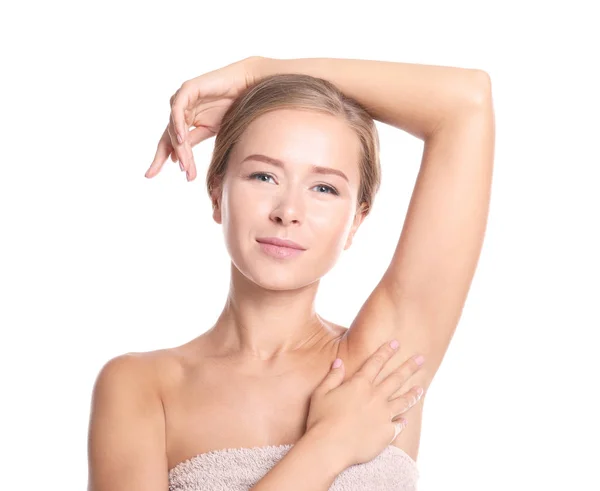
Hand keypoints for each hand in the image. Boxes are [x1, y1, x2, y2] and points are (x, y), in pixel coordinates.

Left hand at [145, 56, 262, 180]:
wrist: (246, 87)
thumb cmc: (232, 107)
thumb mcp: (209, 130)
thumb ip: (193, 141)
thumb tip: (178, 160)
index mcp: (184, 121)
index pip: (169, 142)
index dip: (161, 158)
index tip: (151, 175)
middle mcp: (180, 110)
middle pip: (166, 136)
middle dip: (164, 156)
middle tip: (162, 173)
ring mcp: (182, 99)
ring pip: (173, 127)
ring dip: (180, 147)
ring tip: (185, 164)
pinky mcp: (188, 89)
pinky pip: (178, 109)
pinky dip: (177, 124)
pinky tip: (181, 138)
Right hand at [305, 340, 423, 467]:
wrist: (330, 447)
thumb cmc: (321, 419)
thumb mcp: (321, 393)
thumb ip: (332, 376)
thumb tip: (339, 362)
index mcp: (360, 384)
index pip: (376, 363)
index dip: (386, 351)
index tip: (396, 343)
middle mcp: (375, 397)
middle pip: (396, 378)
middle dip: (409, 366)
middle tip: (421, 359)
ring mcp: (383, 415)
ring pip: (403, 401)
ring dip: (412, 393)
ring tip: (421, 388)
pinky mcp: (386, 433)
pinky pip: (398, 425)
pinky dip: (402, 421)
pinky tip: (405, 419)